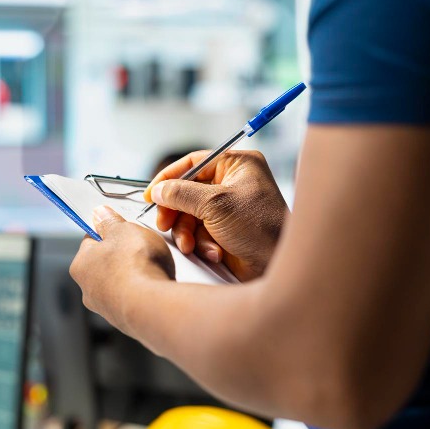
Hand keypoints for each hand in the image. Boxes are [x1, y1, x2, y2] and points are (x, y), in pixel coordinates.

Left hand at [69, 206, 174, 327]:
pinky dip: (145, 293)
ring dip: (135, 276)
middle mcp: (88, 290)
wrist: (152, 306)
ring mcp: (108, 309)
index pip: (90, 243)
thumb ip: (110, 222)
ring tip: (153, 268)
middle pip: (106, 265)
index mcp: (80, 265)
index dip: (107, 232)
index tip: (119, 228)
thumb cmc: (134, 265)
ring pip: (121, 284)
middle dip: (122, 256)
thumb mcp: (123, 230)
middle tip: (140, 247)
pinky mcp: (127, 322)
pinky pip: (136, 301)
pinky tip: (156, 286)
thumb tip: (100, 214)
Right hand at [144, 150, 288, 281]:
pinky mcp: (225, 230)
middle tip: (165, 224)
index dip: (169, 177)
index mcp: (237, 165)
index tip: (151, 194)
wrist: (278, 266)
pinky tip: (213, 252)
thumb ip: (182, 194)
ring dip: (188, 232)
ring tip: (191, 245)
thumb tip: (158, 190)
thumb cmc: (260, 228)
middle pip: (187, 191)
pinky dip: (201, 243)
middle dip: (177, 212)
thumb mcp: (216, 204)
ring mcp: (228, 208)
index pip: (193, 163)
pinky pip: (199, 232)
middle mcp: (233, 183)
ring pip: (189, 215)